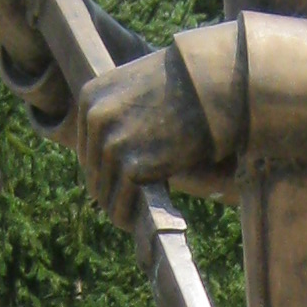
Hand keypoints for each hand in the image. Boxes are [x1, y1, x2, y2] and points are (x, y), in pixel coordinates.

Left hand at [77, 47, 211, 222]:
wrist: (218, 87)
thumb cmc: (190, 86)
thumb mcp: (140, 89)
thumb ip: (121, 115)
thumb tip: (115, 158)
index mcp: (92, 97)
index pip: (88, 146)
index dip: (103, 169)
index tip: (119, 183)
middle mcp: (96, 118)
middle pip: (93, 170)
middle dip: (109, 190)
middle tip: (126, 206)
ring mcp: (113, 143)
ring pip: (103, 190)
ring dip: (116, 207)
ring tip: (131, 217)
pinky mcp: (134, 166)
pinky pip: (122, 201)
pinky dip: (127, 215)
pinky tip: (136, 221)